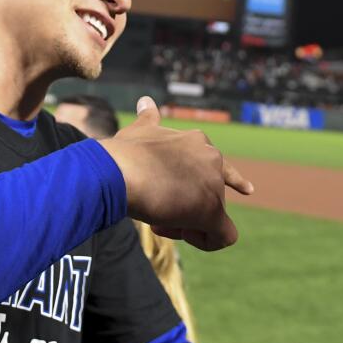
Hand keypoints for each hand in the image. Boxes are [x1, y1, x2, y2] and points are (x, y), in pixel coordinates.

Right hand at [99, 97, 252, 251]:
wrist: (120, 171)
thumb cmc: (125, 154)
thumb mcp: (139, 131)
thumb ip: (148, 120)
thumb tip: (145, 101)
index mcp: (197, 141)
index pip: (217, 163)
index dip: (213, 181)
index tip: (223, 192)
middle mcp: (212, 159)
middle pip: (209, 194)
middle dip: (184, 205)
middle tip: (156, 211)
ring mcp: (215, 185)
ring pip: (211, 216)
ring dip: (186, 223)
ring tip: (158, 220)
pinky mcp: (214, 212)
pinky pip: (223, 236)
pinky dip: (206, 241)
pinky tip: (181, 234)